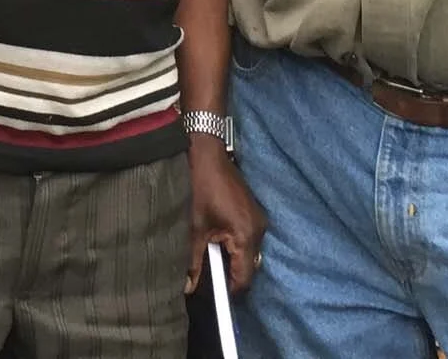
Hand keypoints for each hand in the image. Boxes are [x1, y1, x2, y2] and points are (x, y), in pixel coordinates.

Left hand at [186, 139, 266, 294]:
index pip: (244, 277)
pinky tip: (216, 239)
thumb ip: (193, 260)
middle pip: (248, 266)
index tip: (213, 297)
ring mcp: (258, 218)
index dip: (229, 291)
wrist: (207, 151)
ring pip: (248, 252)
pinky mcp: (253, 210)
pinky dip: (234, 243)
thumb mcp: (194, 226)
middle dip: (230, 275)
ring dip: (231, 258)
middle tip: (207, 278)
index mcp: (246, 235)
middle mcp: (258, 229)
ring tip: (209, 257)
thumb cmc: (200, 186)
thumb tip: (188, 288)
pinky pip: (247, 237)